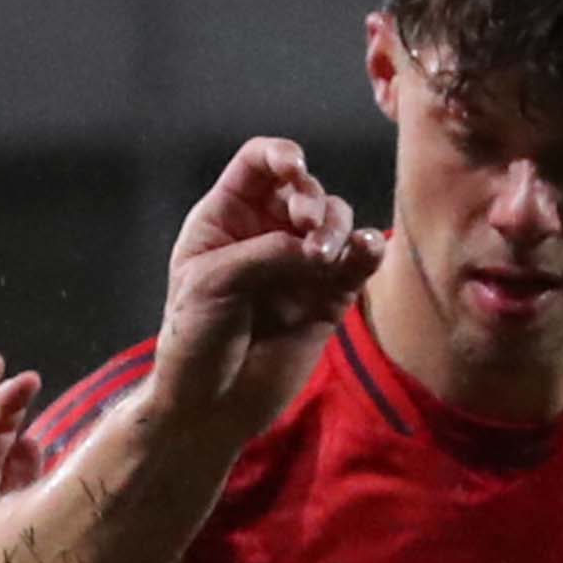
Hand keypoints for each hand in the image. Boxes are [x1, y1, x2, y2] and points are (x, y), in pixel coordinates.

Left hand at [145, 137, 380, 441]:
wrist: (210, 405)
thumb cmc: (194, 338)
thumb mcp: (212, 283)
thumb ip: (266, 254)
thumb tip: (321, 247)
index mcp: (227, 218)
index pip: (260, 164)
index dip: (280, 156)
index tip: (294, 168)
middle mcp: (267, 232)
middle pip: (305, 190)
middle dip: (313, 201)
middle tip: (309, 229)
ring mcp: (300, 264)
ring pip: (337, 222)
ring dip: (337, 228)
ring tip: (323, 257)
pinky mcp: (329, 296)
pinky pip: (357, 263)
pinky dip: (367, 251)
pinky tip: (368, 249)